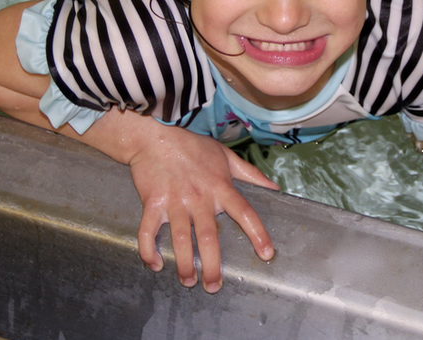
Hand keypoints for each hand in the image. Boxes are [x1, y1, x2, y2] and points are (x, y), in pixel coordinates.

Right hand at [124, 123, 279, 291]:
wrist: (155, 135)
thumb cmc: (192, 145)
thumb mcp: (226, 155)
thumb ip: (251, 174)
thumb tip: (274, 187)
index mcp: (220, 187)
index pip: (245, 213)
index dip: (257, 234)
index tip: (266, 254)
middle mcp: (199, 197)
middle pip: (209, 237)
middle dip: (212, 265)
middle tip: (214, 286)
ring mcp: (175, 201)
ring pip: (180, 240)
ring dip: (184, 264)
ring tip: (188, 281)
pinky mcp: (152, 203)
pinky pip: (148, 232)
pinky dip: (149, 250)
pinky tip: (155, 264)